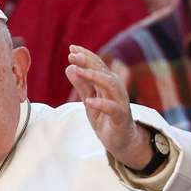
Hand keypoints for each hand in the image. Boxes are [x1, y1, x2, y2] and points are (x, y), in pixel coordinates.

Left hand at [65, 45, 152, 169]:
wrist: (121, 141)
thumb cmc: (105, 119)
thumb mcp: (90, 101)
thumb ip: (82, 86)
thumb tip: (69, 67)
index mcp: (108, 84)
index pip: (98, 65)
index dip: (86, 56)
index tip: (71, 48)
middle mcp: (116, 90)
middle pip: (103, 71)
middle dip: (88, 61)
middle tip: (72, 55)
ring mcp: (120, 103)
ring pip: (111, 85)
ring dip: (94, 77)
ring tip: (78, 71)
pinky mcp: (121, 118)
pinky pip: (113, 109)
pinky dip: (102, 104)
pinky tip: (88, 101)